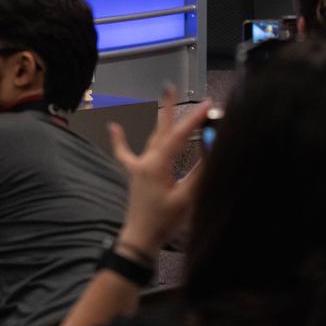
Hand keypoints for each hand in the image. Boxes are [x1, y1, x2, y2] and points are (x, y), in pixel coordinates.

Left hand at [110, 90, 212, 257]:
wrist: (140, 239)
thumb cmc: (163, 222)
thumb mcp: (186, 198)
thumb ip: (200, 173)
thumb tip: (212, 151)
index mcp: (157, 165)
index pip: (178, 136)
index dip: (194, 119)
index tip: (208, 104)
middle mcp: (146, 161)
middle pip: (161, 129)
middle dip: (169, 108)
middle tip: (171, 87)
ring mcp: (139, 166)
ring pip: (151, 137)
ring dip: (159, 119)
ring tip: (163, 99)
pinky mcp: (135, 174)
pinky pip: (126, 153)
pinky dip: (120, 140)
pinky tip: (113, 127)